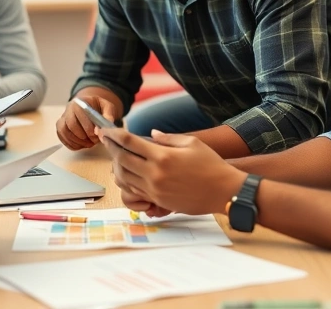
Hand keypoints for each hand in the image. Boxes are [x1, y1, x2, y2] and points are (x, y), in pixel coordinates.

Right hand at [56, 95, 119, 149]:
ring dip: (78, 142)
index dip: (88, 127)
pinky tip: (83, 144)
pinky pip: (63, 139)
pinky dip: (73, 145)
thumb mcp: (107, 106)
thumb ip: (108, 114)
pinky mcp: (60, 129)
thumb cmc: (98, 108)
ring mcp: (62, 120)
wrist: (89, 108)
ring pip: (65, 133)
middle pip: (71, 126)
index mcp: (78, 103)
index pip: (79, 115)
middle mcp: (67, 110)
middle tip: (94, 141)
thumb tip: (107, 124)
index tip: (97, 135)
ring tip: (89, 143)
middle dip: (83, 137)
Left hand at [99, 127, 246, 214]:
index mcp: (162, 156)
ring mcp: (155, 190)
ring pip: (124, 177)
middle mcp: (155, 174)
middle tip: (106, 141)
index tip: (106, 129)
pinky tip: (127, 173)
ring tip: (115, 156)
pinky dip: (126, 181)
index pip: (129, 142)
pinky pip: (134, 191)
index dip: (114, 135)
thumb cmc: (211, 165)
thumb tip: (151, 134)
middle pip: (121, 160)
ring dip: (116, 166)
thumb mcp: (191, 143)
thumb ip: (168, 138)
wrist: (224, 192)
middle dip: (111, 149)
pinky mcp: (158, 201)